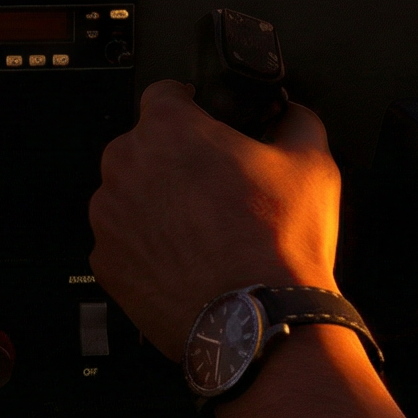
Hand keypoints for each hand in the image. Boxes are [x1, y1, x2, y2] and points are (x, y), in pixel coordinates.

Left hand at [90, 81, 340, 360]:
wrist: (259, 324)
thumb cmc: (279, 244)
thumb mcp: (311, 164)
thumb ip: (297, 121)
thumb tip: (293, 114)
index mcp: (168, 128)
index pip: (165, 93)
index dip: (191, 105)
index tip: (204, 122)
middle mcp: (125, 165)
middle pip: (143, 147)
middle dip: (174, 161)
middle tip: (214, 189)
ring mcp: (109, 217)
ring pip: (129, 195)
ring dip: (156, 204)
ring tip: (202, 231)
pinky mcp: (106, 263)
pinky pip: (123, 242)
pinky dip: (146, 248)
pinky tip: (185, 261)